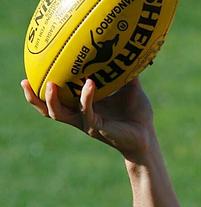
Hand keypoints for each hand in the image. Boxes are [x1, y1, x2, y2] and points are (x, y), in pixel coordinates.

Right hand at [21, 78, 154, 160]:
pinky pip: (85, 111)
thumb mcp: (130, 89)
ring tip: (50, 83)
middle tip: (25, 81)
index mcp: (83, 107)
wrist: (147, 134)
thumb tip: (127, 50)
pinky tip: (89, 83)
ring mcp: (86, 122)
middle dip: (34, 98)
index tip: (29, 74)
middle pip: (48, 110)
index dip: (40, 90)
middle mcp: (80, 115)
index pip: (57, 99)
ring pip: (59, 114)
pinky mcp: (96, 128)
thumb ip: (125, 72)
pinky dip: (85, 97)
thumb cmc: (137, 113)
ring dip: (51, 100)